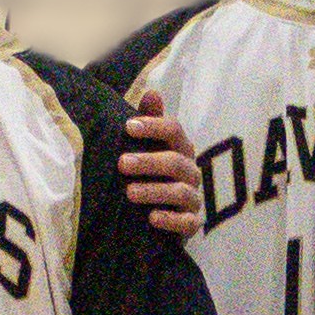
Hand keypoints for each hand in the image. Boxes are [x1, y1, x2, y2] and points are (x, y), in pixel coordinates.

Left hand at [121, 91, 204, 241]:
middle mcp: (190, 171)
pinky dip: (171, 220)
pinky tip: (152, 218)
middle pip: (175, 162)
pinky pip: (188, 223)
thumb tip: (152, 92)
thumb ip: (150, 121)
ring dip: (155, 191)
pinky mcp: (191, 223)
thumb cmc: (152, 173)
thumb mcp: (148, 146)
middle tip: (122, 163)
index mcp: (180, 148)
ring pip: (180, 192)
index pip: (174, 130)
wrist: (159, 214)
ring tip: (130, 193)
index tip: (128, 127)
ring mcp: (192, 198)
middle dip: (149, 161)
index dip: (154, 126)